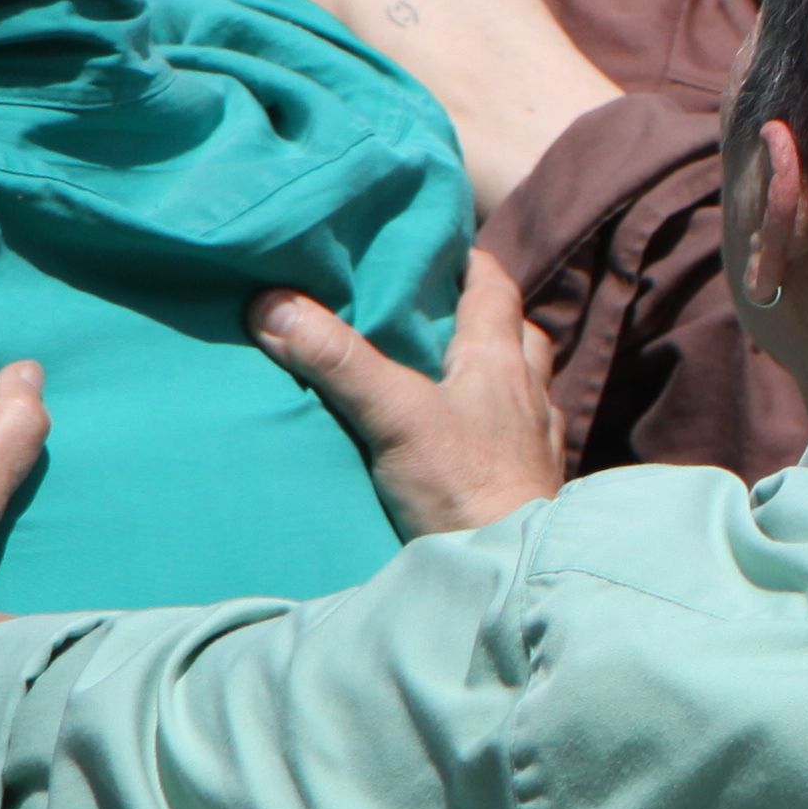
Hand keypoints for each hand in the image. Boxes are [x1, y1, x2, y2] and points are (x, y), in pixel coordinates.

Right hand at [252, 248, 563, 539]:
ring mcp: (534, 437)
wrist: (512, 564)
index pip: (495, 287)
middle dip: (482, 313)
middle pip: (513, 331)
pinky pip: (520, 435)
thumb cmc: (463, 484)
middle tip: (436, 307)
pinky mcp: (531, 480)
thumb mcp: (394, 414)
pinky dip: (497, 424)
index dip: (470, 261)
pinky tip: (470, 439)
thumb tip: (273, 304)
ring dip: (494, 369)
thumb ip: (338, 361)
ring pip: (521, 382)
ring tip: (449, 370)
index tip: (439, 244)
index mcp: (500, 358)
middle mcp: (527, 389)